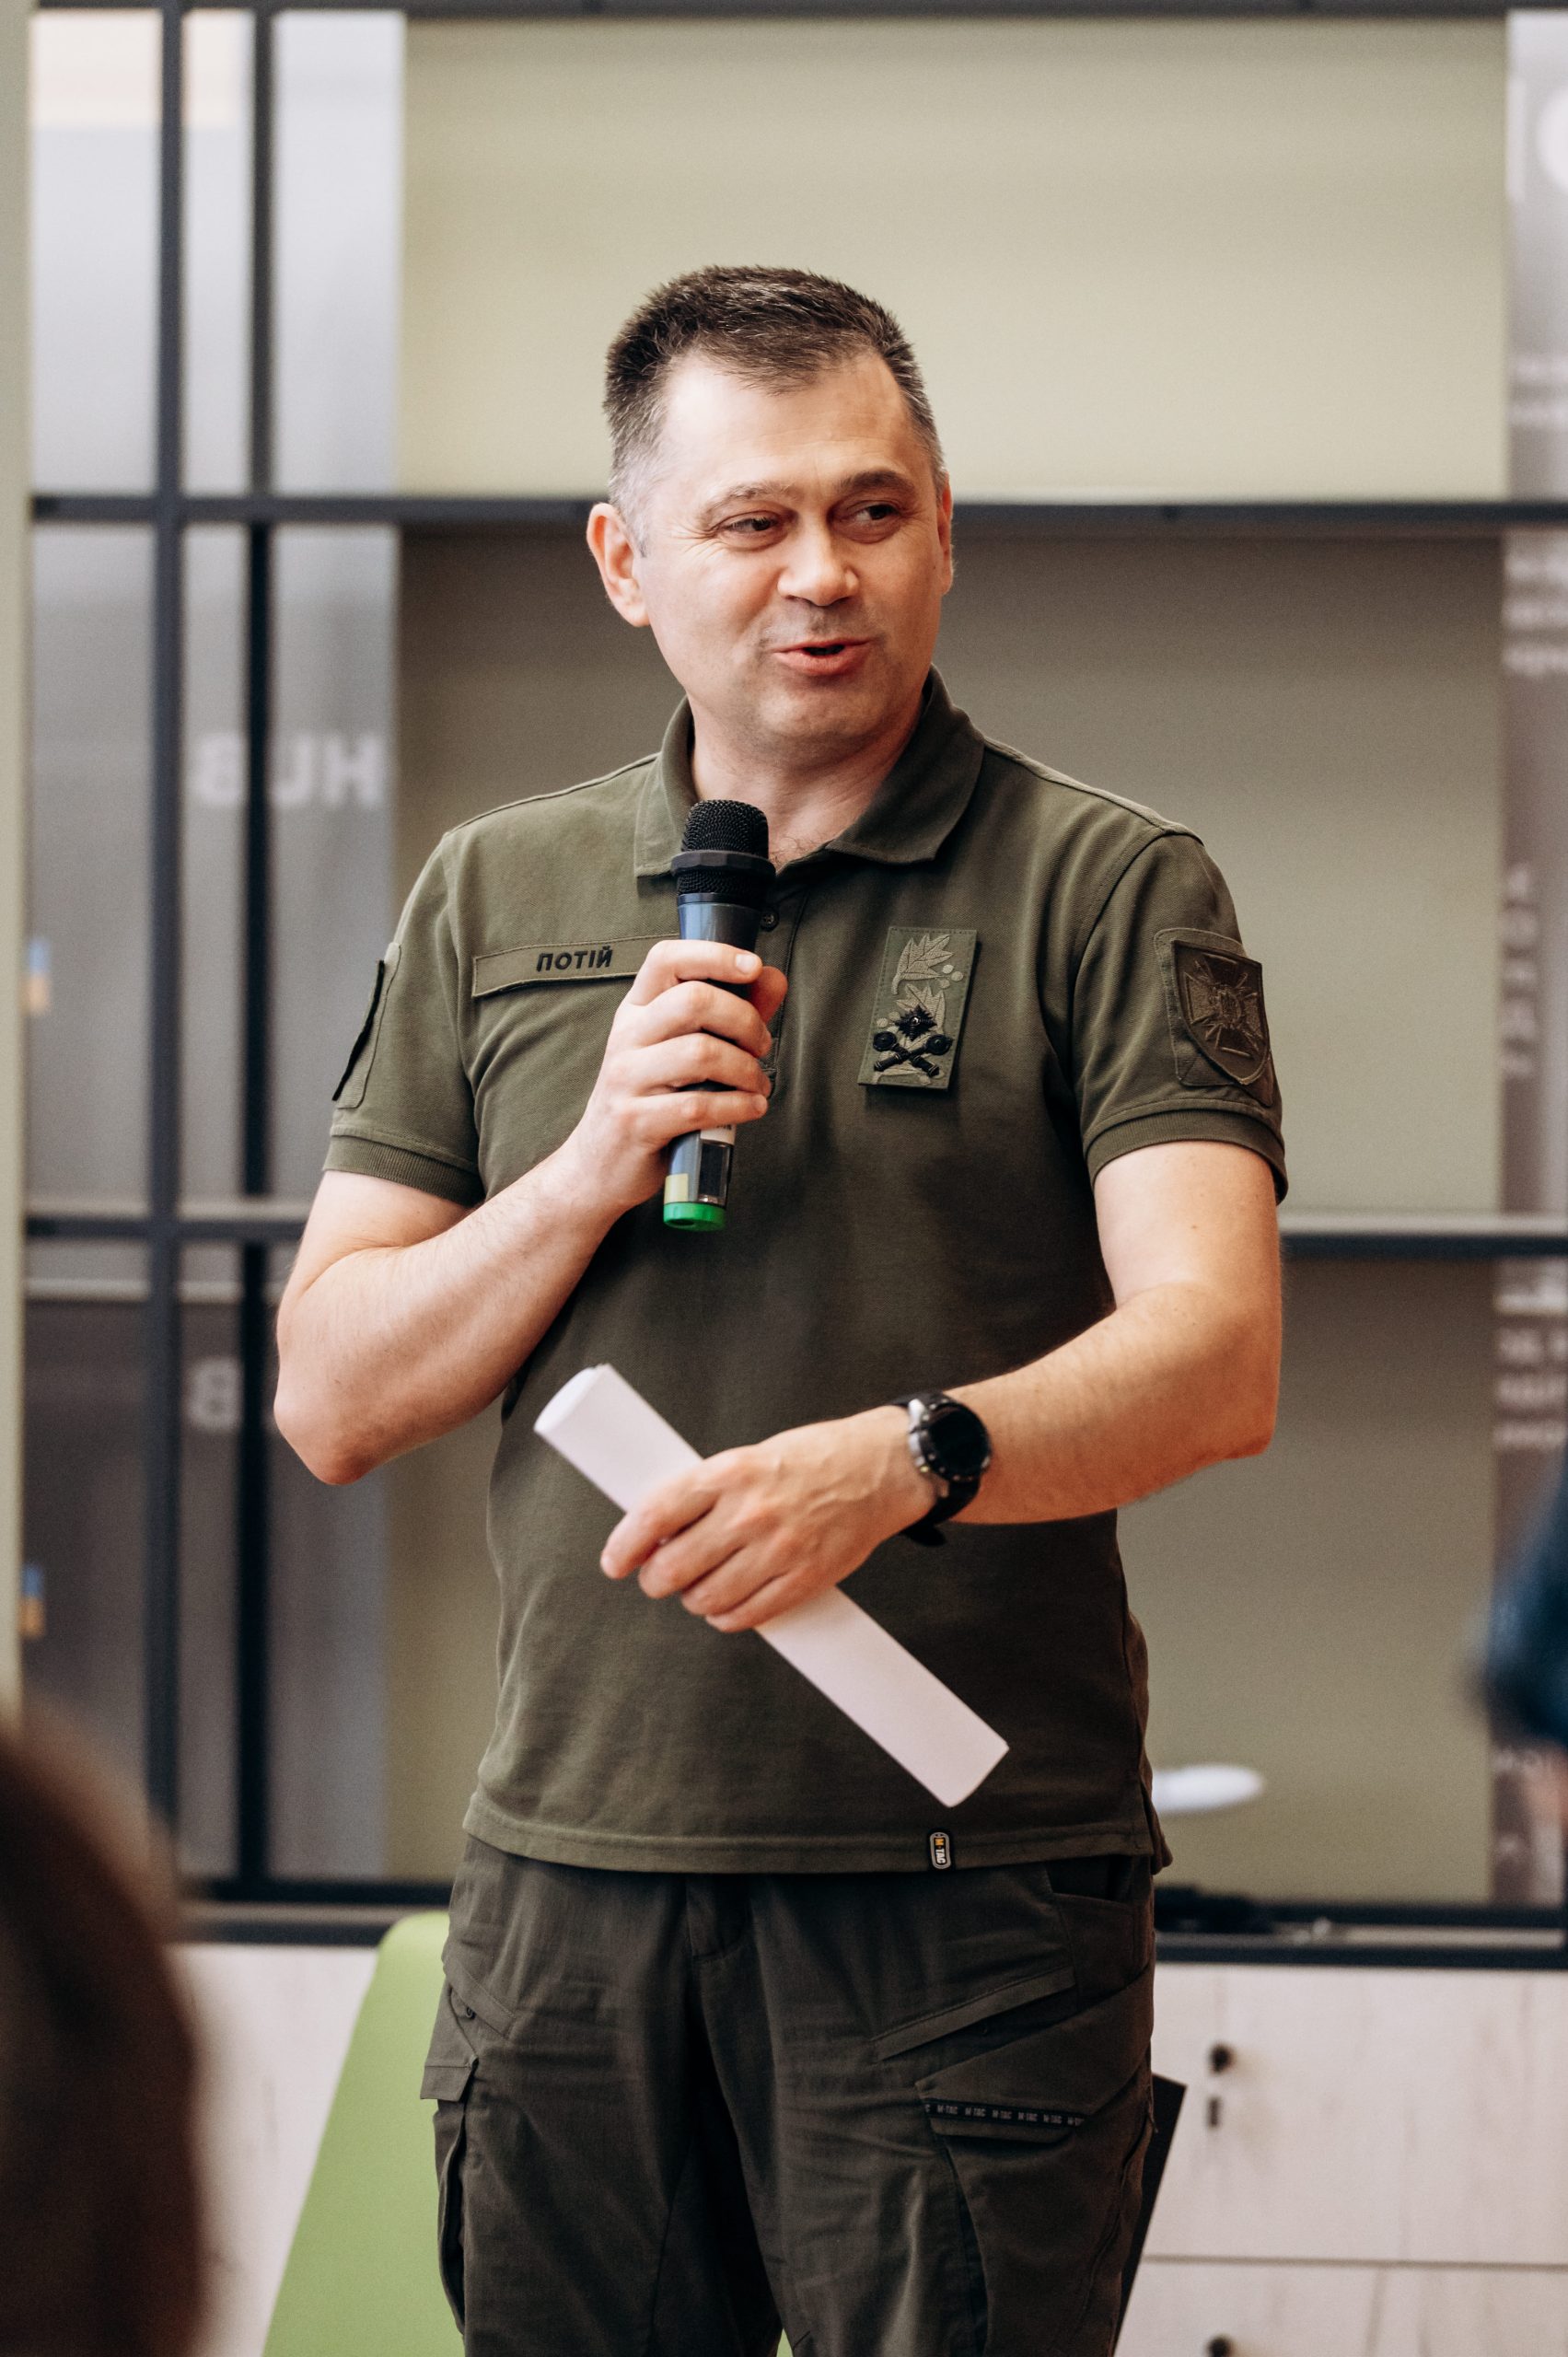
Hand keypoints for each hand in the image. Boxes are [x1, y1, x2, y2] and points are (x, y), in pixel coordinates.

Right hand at [554, 940, 788, 1223]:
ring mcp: (626, 1079)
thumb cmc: (650, 1101)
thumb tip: (773, 978)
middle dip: (744, 1020)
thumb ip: (731, 1014)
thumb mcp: (682, 1051)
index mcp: (636, 1011)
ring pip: (701, 1053)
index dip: (713, 955)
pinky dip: (738, 1105)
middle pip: (693, 1000)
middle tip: (761, 1045)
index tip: (752, 967)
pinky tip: (751, 1107)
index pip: (667, 959)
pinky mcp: (636, 1121)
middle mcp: (626, 1037)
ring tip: (757, 1084)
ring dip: (746, 1069)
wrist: (599, 1164)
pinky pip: (698, 1105)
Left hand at [600, 1406, 931, 1631]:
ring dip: (693, 1601)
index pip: (656, 1514)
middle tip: (658, 1579)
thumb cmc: (812, 1459)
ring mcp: (778, 1549)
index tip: (614, 1561)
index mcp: (729, 1472)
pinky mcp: (804, 1578)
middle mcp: (749, 1512)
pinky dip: (728, 1618)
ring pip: (707, 1598)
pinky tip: (728, 1607)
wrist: (880, 1469)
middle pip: (674, 1566)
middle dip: (656, 1580)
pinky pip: (748, 1616)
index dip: (625, 1545)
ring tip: (699, 1589)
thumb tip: (659, 1532)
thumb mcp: (749, 1458)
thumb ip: (707, 1492)